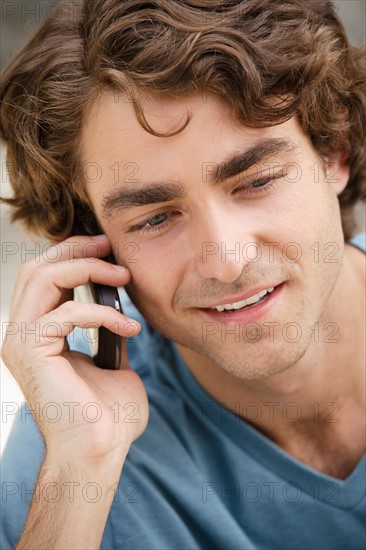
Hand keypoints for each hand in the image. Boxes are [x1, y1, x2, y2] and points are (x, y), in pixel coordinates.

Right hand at [1, 234, 148, 467]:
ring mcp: (21, 341)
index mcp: (38, 332)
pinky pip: (67, 312)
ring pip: (44, 278)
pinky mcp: (30, 351)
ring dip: (88, 269)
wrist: (100, 450)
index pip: (44, 275)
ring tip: (125, 276)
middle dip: (76, 248)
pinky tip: (130, 328)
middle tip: (112, 246)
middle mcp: (21, 332)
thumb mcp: (111, 359)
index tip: (108, 247)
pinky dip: (103, 313)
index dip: (73, 253)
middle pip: (38, 267)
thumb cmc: (108, 413)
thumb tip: (122, 308)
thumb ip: (108, 331)